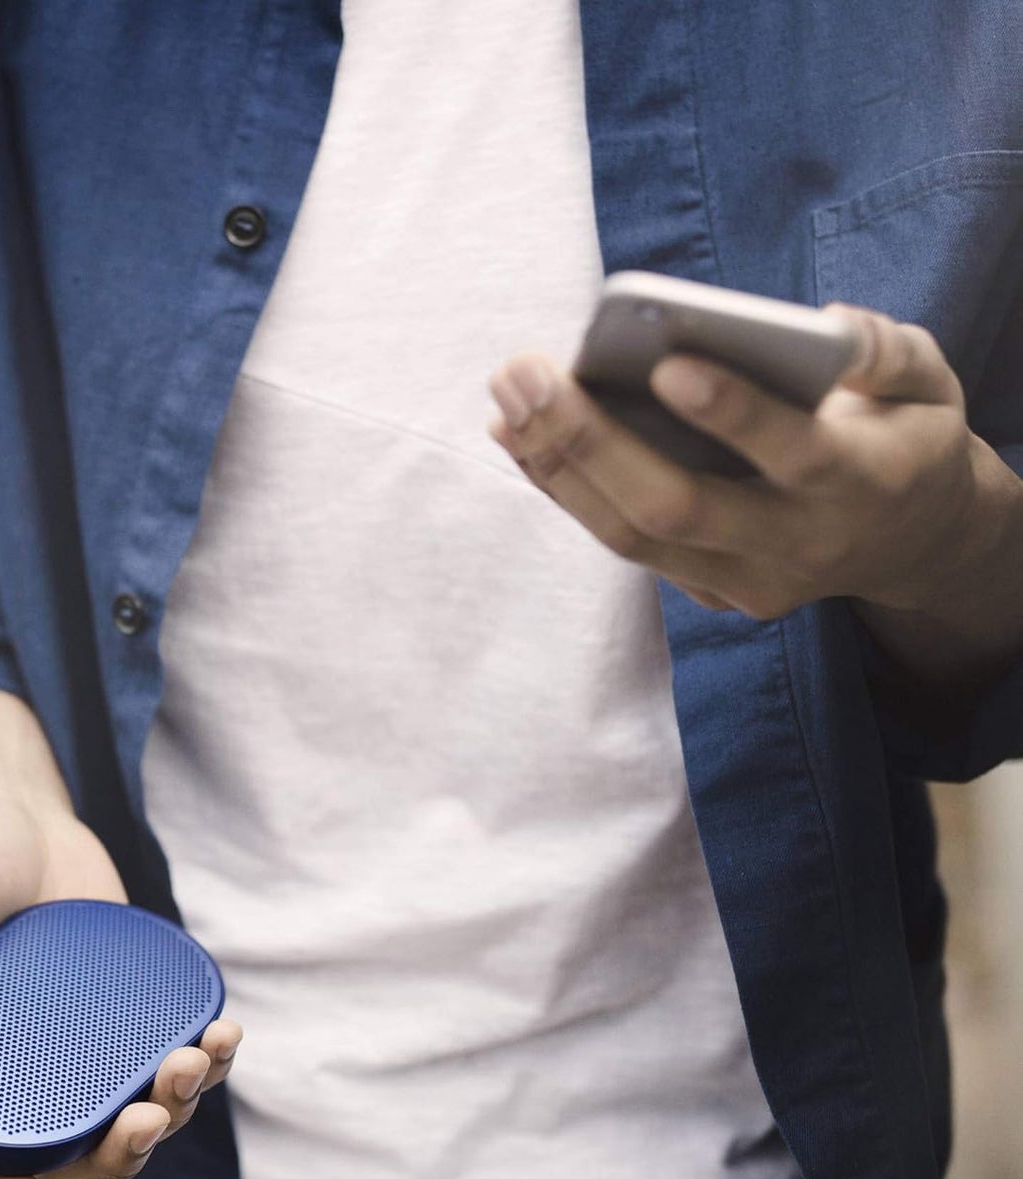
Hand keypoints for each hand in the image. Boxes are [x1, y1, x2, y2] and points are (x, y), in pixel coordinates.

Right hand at [0, 685, 242, 1178]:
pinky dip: (205, 1063)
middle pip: (67, 1159)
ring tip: (197, 1058)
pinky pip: (170, 1065)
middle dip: (114, 1157)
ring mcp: (81, 1056)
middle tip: (148, 1117)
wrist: (21, 821)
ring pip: (129, 1121)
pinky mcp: (128, 1023)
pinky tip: (223, 1033)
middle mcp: (23, 1076)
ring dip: (173, 1110)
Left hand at [485, 303, 1022, 688]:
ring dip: (557, 466)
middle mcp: (798, 546)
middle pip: (677, 508)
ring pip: (632, 537)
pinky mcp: (710, 591)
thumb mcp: (931, 383)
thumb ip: (887, 352)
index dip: (730, 414)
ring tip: (506, 399)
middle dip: (591, 440)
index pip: (793, 455)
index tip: (665, 363)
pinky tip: (521, 434)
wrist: (914, 541)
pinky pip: (625, 544)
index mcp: (863, 483)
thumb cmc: (908, 437)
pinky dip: (567, 488)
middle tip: (524, 372)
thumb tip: (820, 327)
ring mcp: (747, 581)